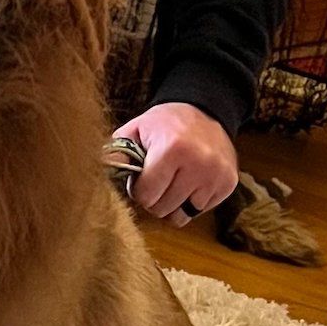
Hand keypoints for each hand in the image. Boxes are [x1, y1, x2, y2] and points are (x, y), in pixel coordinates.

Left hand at [113, 102, 238, 227]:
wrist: (204, 111)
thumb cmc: (163, 124)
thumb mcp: (135, 130)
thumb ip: (117, 153)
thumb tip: (98, 174)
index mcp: (172, 149)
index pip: (146, 195)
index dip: (138, 190)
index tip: (140, 179)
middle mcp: (198, 164)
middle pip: (162, 208)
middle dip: (153, 199)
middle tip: (155, 182)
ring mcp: (216, 175)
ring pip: (182, 214)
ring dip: (172, 203)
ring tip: (171, 182)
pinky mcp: (228, 183)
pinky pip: (200, 210)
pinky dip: (191, 202)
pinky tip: (189, 183)